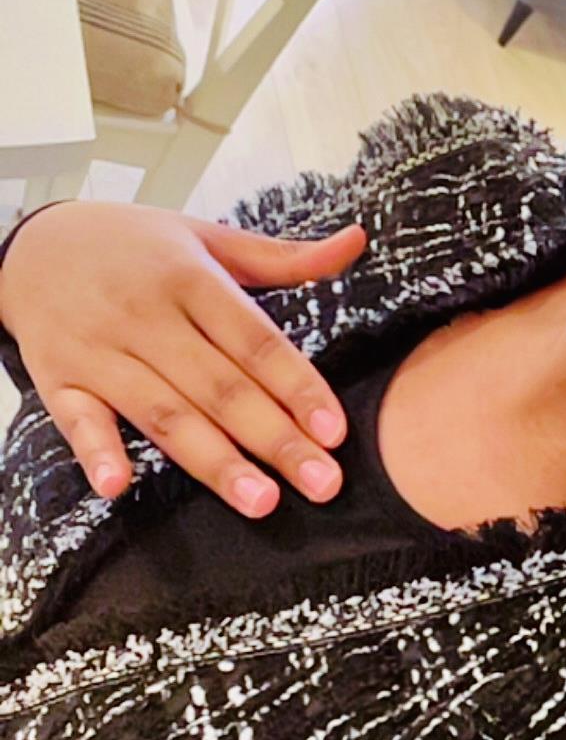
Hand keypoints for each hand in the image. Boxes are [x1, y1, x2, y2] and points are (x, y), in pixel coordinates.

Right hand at [0, 203, 367, 514]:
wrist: (33, 243)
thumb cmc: (134, 246)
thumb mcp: (207, 237)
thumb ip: (284, 256)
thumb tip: (358, 241)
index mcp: (191, 278)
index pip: (256, 341)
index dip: (297, 387)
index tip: (335, 432)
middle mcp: (147, 315)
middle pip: (220, 387)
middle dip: (275, 440)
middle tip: (323, 484)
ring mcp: (100, 350)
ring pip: (164, 413)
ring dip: (212, 461)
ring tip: (261, 502)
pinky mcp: (57, 377)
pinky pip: (77, 420)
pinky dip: (96, 451)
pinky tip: (119, 486)